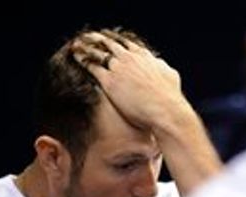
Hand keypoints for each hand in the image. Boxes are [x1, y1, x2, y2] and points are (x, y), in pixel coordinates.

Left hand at [71, 31, 188, 130]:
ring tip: (78, 44)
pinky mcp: (110, 81)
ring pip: (98, 51)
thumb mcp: (170, 77)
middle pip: (111, 43)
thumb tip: (160, 65)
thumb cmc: (170, 99)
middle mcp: (131, 58)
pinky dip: (82, 59)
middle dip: (100, 40)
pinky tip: (75, 57)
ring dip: (87, 46)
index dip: (118, 42)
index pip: (128, 45)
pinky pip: (92, 66)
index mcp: (145, 57)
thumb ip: (162, 68)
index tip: (111, 41)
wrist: (165, 109)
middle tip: (90, 38)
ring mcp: (119, 68)